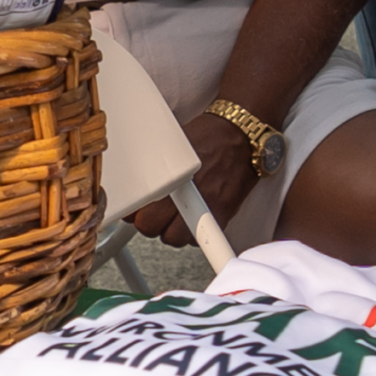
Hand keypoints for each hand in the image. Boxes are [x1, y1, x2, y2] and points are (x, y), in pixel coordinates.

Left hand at [129, 110, 259, 246]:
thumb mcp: (174, 143)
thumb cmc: (210, 135)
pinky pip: (198, 239)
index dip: (132, 212)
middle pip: (150, 227)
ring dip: (170, 231)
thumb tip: (137, 175)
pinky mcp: (222, 216)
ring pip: (174, 239)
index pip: (140, 208)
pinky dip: (193, 234)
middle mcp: (187, 194)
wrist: (243, 137)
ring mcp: (205, 208)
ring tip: (171, 217)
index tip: (132, 209)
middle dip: (147, 222)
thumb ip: (156, 162)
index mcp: (171, 175)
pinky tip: (190, 218)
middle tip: (150, 212)